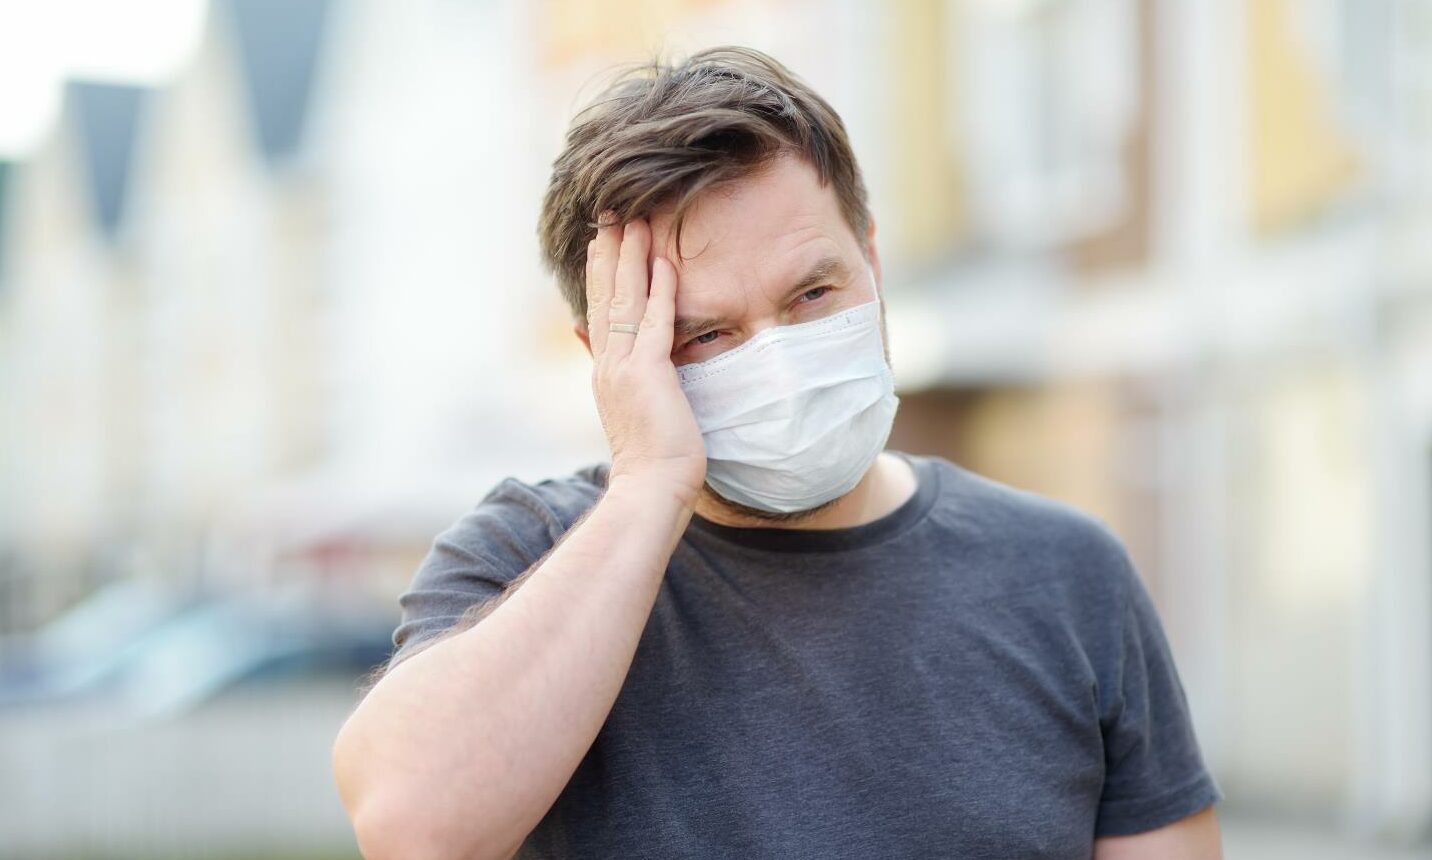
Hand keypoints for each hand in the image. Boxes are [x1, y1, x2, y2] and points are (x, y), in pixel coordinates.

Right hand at [585, 213, 706, 506]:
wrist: (650, 489)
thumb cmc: (650, 459)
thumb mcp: (628, 409)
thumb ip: (613, 372)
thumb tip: (587, 339)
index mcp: (605, 371)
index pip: (600, 309)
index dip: (600, 271)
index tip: (601, 238)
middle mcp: (608, 363)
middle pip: (604, 294)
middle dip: (608, 250)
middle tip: (609, 210)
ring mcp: (625, 366)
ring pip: (625, 298)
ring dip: (630, 256)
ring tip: (632, 218)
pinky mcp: (649, 373)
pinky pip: (655, 321)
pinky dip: (660, 289)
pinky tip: (664, 260)